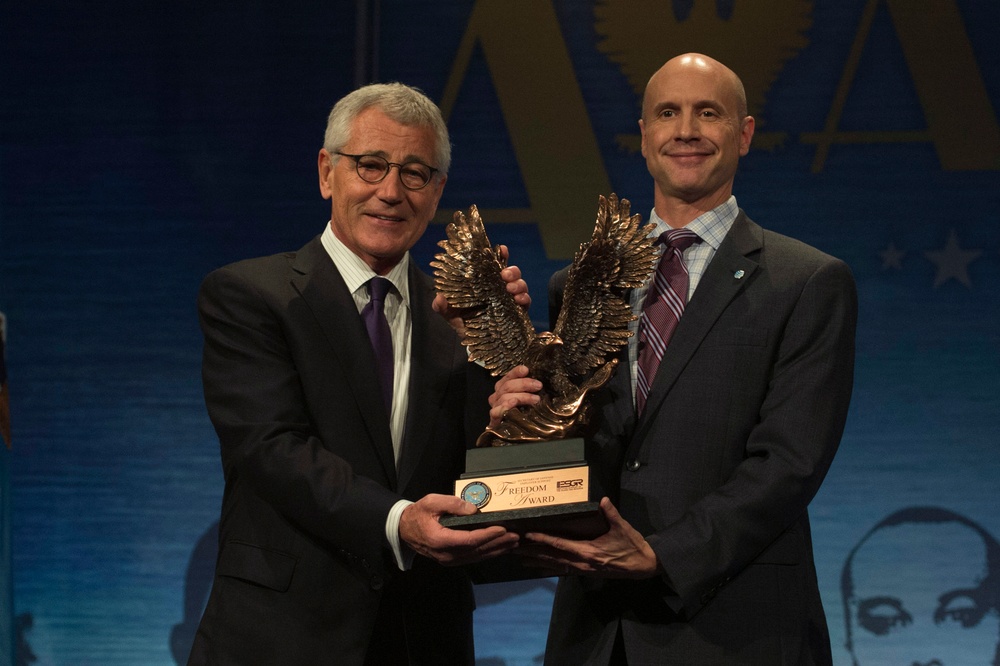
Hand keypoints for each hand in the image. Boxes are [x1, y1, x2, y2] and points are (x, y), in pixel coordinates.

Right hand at [399, 494, 518, 565]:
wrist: (404, 530)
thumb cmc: (418, 514)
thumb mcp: (431, 502)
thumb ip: (452, 504)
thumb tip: (473, 510)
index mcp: (440, 540)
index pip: (469, 540)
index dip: (487, 535)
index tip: (502, 528)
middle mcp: (445, 554)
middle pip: (477, 550)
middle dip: (498, 543)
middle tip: (516, 536)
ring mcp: (448, 560)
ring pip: (477, 557)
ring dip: (496, 550)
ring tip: (513, 543)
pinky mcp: (451, 561)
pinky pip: (473, 558)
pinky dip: (488, 553)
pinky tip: (499, 549)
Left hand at [433, 244, 530, 336]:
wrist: (474, 345)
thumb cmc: (463, 324)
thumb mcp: (450, 315)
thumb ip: (442, 307)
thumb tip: (439, 298)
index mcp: (484, 284)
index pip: (493, 265)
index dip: (500, 255)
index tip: (502, 249)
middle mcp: (499, 289)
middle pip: (511, 273)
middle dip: (512, 270)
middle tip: (504, 275)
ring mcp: (509, 300)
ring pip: (520, 285)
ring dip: (518, 284)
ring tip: (510, 289)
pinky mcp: (517, 313)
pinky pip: (526, 302)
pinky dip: (524, 298)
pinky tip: (519, 301)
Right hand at [488, 365, 541, 427]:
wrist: (512, 435)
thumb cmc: (522, 413)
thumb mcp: (527, 399)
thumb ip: (529, 389)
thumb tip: (539, 382)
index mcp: (503, 388)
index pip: (508, 376)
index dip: (516, 372)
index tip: (527, 370)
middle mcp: (497, 396)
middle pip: (507, 386)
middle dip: (524, 384)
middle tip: (538, 385)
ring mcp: (495, 408)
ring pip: (505, 397)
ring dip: (522, 396)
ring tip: (536, 399)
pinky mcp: (494, 421)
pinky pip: (496, 412)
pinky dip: (505, 406)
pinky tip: (513, 403)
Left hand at [519, 498, 659, 578]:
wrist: (643, 567)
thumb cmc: (633, 547)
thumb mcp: (624, 528)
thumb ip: (612, 514)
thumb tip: (603, 500)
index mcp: (589, 552)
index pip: (560, 545)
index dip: (543, 540)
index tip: (528, 535)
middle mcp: (582, 563)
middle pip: (552, 557)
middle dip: (532, 552)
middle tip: (514, 548)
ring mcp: (583, 569)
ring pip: (555, 565)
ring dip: (537, 561)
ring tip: (520, 558)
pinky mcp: (586, 571)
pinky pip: (563, 569)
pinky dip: (549, 567)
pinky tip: (539, 566)